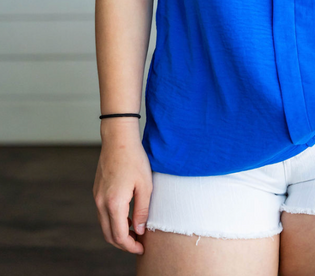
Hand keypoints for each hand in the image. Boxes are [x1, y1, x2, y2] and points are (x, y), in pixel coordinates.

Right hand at [93, 133, 152, 254]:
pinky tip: (126, 216)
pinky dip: (113, 220)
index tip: (142, 247)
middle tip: (138, 244)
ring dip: (117, 232)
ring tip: (134, 231)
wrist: (118, 139)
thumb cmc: (134, 159)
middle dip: (123, 243)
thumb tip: (139, 230)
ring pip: (104, 224)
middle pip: (108, 234)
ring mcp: (97, 196)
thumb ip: (142, 211)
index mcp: (114, 203)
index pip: (119, 236)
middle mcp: (101, 203)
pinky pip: (102, 213)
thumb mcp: (145, 186)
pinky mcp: (97, 190)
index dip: (130, 246)